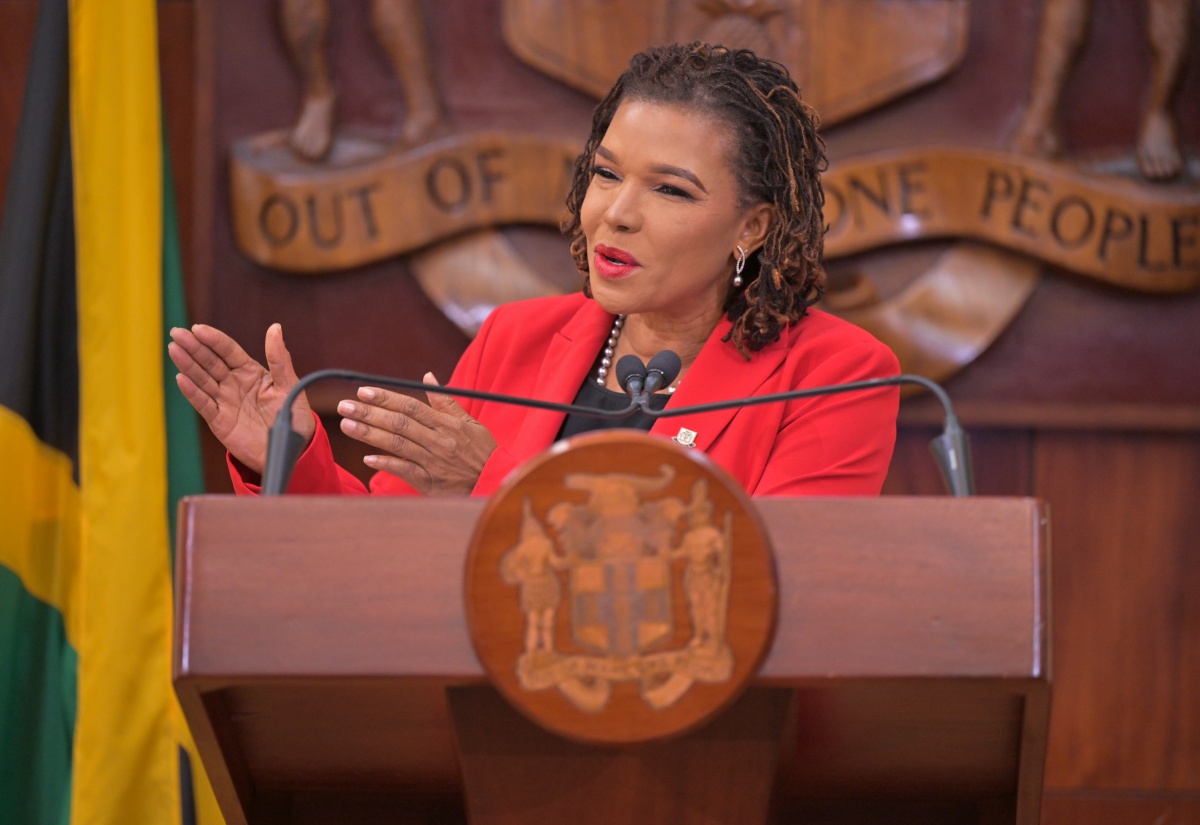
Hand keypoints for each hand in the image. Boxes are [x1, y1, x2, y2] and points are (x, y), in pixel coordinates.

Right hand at [168, 322, 313, 473]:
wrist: (290, 450)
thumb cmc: (293, 416)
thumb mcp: (289, 385)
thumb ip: (280, 359)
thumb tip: (275, 328)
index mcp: (251, 372)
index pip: (228, 351)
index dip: (213, 340)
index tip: (198, 329)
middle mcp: (234, 383)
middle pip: (210, 362)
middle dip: (193, 347)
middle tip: (176, 333)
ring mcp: (225, 401)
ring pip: (202, 379)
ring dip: (187, 365)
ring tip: (174, 350)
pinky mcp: (219, 420)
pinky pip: (203, 404)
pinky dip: (192, 392)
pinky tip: (181, 379)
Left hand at [336, 373, 496, 495]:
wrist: (495, 482)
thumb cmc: (482, 451)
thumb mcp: (470, 422)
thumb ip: (445, 401)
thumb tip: (427, 377)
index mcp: (447, 424)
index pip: (410, 406)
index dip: (385, 398)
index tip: (363, 391)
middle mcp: (438, 440)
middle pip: (399, 423)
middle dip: (369, 413)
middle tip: (344, 406)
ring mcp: (433, 461)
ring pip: (398, 444)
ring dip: (370, 435)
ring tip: (347, 426)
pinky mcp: (430, 482)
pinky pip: (405, 471)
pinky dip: (387, 464)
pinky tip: (368, 458)